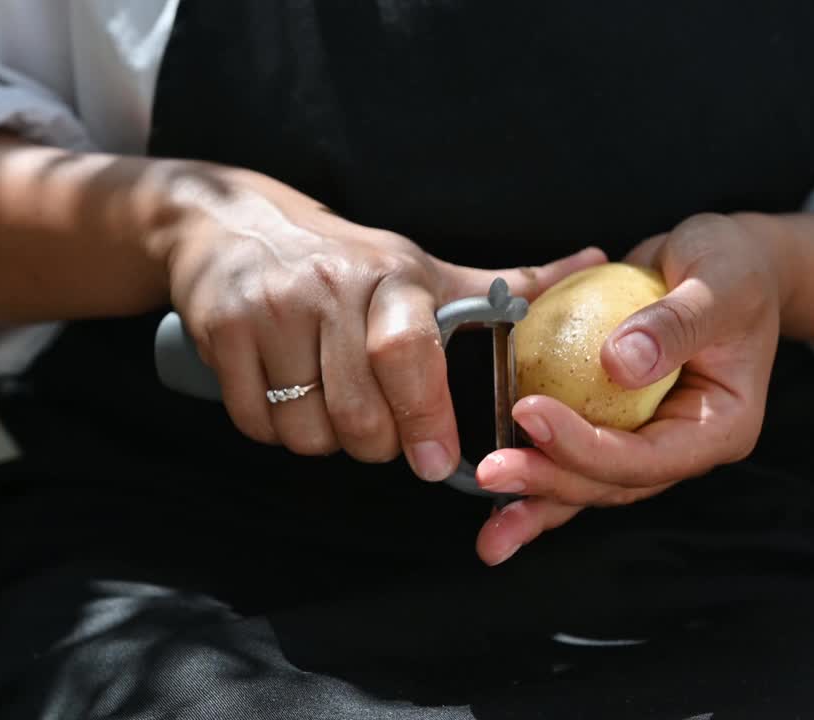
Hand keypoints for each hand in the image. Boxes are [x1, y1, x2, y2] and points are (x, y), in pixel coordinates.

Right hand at [164, 168, 606, 480]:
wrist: (230, 222)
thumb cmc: (346, 258)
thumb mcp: (423, 266)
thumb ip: (505, 283)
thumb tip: (594, 263)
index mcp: (390, 276)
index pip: (408, 354)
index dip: (426, 416)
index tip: (438, 463)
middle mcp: (327, 288)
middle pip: (358, 415)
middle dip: (376, 444)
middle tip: (382, 431)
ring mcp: (268, 310)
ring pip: (306, 430)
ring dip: (325, 440)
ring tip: (332, 407)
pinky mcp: (219, 332)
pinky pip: (255, 421)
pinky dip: (275, 429)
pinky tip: (287, 399)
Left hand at [472, 213, 790, 564]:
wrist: (726, 262)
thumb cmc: (732, 265)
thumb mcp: (717, 282)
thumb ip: (675, 323)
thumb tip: (619, 363)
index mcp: (720, 426)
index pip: (648, 457)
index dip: (586, 447)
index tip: (530, 412)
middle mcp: (681, 445)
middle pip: (610, 483)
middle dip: (548, 483)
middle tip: (489, 473)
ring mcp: (646, 439)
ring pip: (586, 483)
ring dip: (533, 499)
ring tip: (486, 522)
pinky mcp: (614, 423)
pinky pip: (569, 451)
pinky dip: (533, 465)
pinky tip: (490, 486)